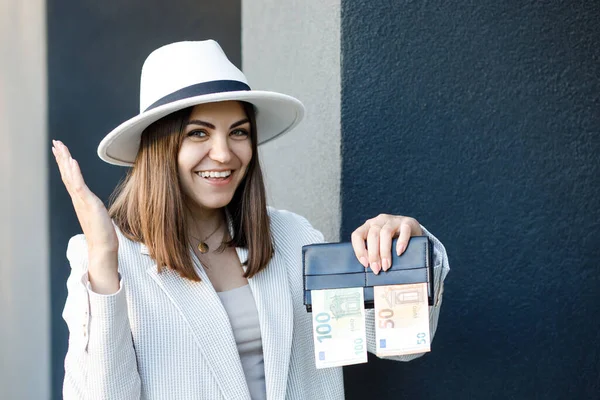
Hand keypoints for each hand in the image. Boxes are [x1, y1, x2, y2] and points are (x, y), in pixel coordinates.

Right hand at [52, 140, 118, 291]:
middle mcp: (78, 198)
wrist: (103, 246)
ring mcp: (82, 200)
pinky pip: (80, 186)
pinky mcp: (89, 204)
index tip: (61, 150)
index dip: (65, 163)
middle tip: (56, 142)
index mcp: (80, 199)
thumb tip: (94, 202)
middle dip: (62, 157)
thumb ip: (93, 205)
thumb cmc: (102, 232)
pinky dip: (75, 173)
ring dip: (65, 161)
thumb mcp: (97, 213)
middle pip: (67, 174)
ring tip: (61, 148)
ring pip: (70, 177)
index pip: (70, 177)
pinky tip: (73, 162)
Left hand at [351, 214, 422, 274]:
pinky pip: (404, 230)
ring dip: (385, 251)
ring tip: (387, 265)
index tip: (365, 264)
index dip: (359, 250)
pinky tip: (399, 252)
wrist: (412, 229)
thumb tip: (370, 268)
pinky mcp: (407, 222)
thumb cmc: (393, 239)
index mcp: (368, 226)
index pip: (357, 235)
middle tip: (377, 269)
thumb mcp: (380, 242)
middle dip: (373, 254)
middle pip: (372, 235)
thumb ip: (373, 251)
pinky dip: (401, 242)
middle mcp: (379, 220)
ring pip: (385, 233)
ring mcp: (393, 220)